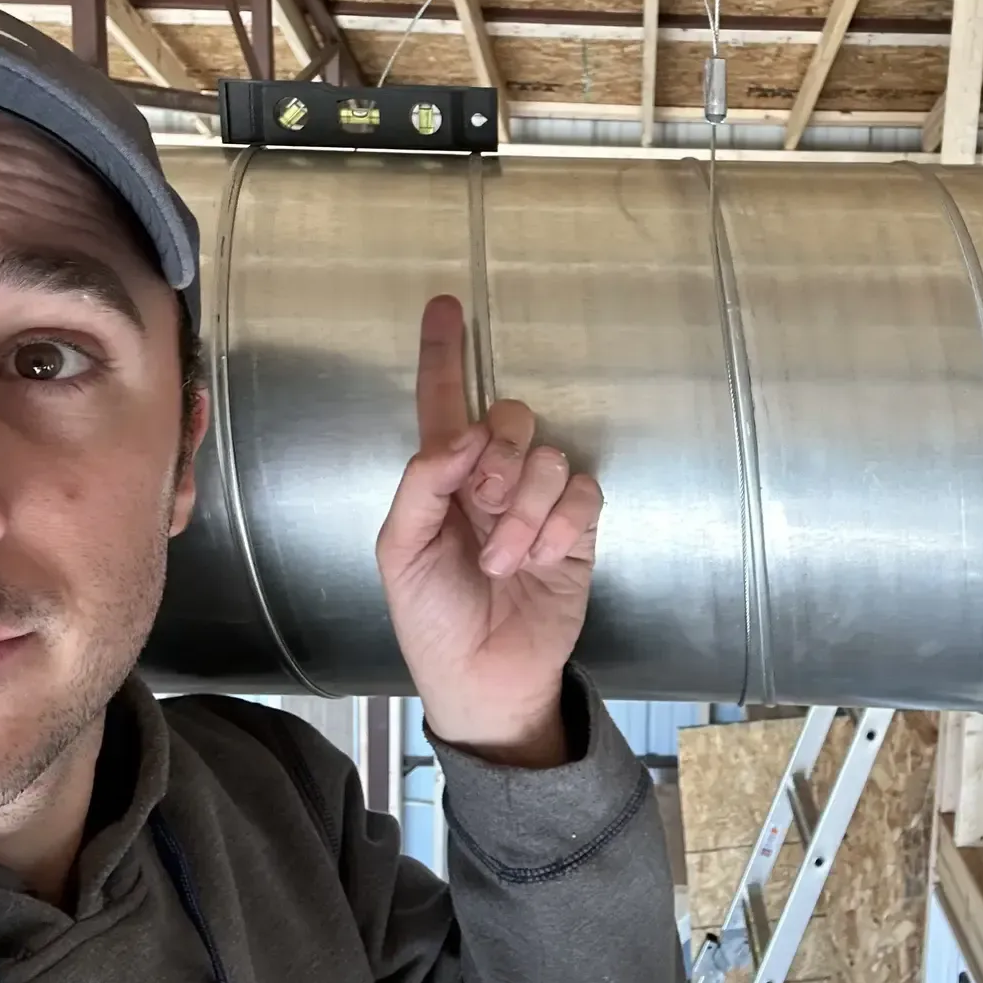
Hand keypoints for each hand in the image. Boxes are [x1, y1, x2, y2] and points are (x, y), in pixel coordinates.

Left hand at [375, 295, 603, 767]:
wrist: (484, 677)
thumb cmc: (431, 618)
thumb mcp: (400, 552)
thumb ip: (422, 485)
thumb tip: (464, 434)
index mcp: (442, 477)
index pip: (444, 403)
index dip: (444, 355)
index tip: (444, 305)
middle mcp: (493, 478)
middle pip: (510, 418)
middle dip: (498, 459)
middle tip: (483, 507)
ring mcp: (538, 502)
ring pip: (548, 458)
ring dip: (524, 513)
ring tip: (504, 561)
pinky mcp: (577, 529)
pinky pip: (582, 494)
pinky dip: (559, 526)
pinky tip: (539, 560)